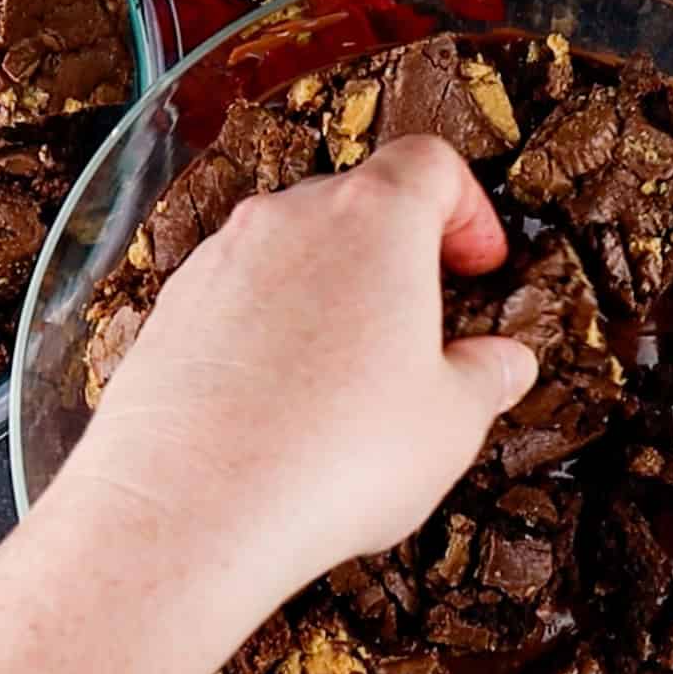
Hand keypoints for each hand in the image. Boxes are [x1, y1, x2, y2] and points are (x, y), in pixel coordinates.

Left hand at [63, 135, 538, 602]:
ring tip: (352, 376)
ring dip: (329, 292)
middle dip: (398, 255)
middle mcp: (289, 220)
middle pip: (358, 203)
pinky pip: (236, 300)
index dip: (468, 209)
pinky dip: (268, 330)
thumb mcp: (451, 423)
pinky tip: (283, 403)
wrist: (191, 509)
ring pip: (292, 251)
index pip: (431, 164)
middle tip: (425, 323)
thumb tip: (502, 365)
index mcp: (375, 220)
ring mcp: (220, 260)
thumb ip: (485, 378)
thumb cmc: (331, 457)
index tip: (478, 262)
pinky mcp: (170, 311)